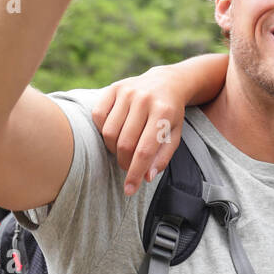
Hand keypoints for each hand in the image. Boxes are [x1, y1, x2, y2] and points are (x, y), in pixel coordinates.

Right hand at [91, 66, 190, 195]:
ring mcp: (127, 92)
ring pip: (109, 132)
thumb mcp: (174, 135)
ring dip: (112, 148)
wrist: (166, 82)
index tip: (129, 190)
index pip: (145, 150)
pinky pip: (98, 115)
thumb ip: (162, 157)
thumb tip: (146, 177)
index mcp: (163, 112)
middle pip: (125, 143)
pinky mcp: (114, 88)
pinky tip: (113, 132)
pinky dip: (101, 129)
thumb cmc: (170, 115)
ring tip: (122, 149)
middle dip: (123, 162)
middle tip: (127, 166)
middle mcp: (144, 99)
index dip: (135, 173)